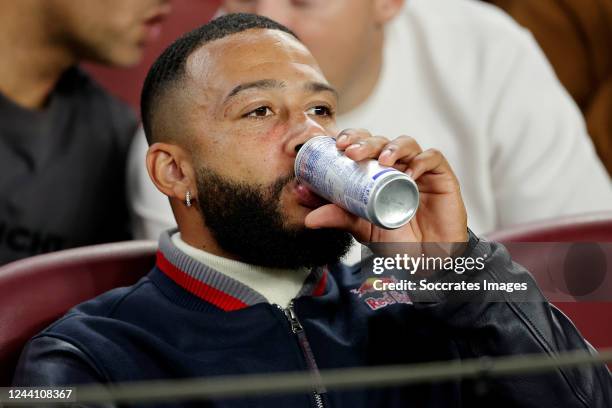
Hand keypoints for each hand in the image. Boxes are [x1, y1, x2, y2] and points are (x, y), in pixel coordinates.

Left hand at [304, 129, 467, 243]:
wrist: (428, 260)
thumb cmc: (397, 240)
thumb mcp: (362, 228)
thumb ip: (339, 219)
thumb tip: (309, 218)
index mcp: (377, 172)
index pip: (364, 145)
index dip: (351, 138)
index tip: (337, 144)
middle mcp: (397, 166)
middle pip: (381, 141)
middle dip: (365, 141)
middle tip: (352, 151)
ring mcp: (420, 170)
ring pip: (406, 143)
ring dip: (392, 147)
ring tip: (382, 160)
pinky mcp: (442, 177)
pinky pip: (432, 158)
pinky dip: (420, 161)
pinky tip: (408, 173)